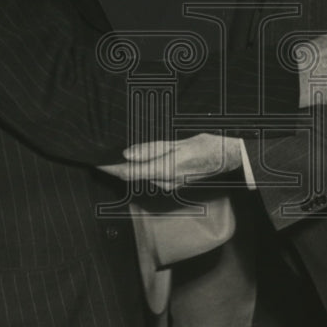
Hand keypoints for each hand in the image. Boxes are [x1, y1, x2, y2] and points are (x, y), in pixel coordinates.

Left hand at [99, 133, 241, 188]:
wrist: (231, 157)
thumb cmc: (207, 146)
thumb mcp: (178, 144)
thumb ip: (152, 150)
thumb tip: (127, 154)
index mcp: (163, 171)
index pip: (128, 173)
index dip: (109, 168)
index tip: (95, 162)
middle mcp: (164, 181)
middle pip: (134, 175)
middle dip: (119, 165)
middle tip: (104, 152)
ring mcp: (171, 183)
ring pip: (144, 174)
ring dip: (133, 165)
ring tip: (121, 151)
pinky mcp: (176, 180)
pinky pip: (155, 174)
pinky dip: (146, 166)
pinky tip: (145, 156)